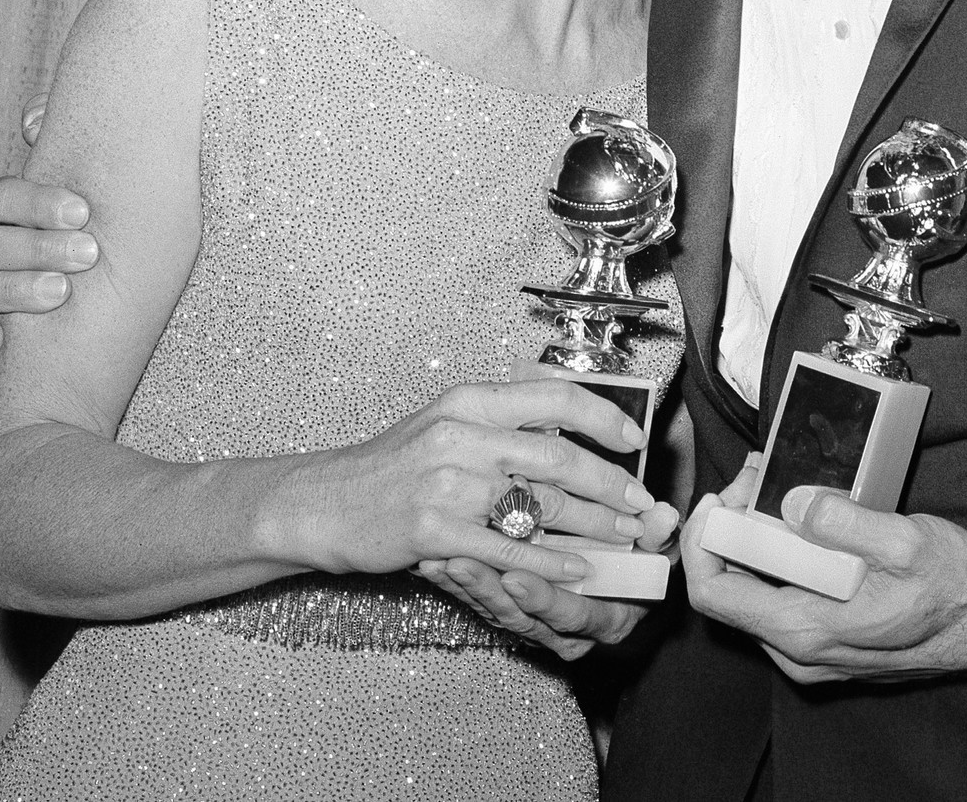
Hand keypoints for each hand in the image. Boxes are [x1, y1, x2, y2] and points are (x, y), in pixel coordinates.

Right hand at [0, 101, 99, 368]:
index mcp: (12, 213)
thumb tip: (36, 118)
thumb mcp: (108, 189)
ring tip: (62, 292)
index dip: (34, 202)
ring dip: (12, 291)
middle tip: (89, 254)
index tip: (83, 211)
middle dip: (36, 247)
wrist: (125, 303)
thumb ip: (75, 146)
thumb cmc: (112, 233)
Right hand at [275, 374, 681, 584]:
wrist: (325, 502)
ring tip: (623, 539)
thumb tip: (570, 420)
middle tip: (641, 505)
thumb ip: (502, 419)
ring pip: (540, 507)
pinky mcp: (434, 531)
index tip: (635, 439)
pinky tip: (577, 568)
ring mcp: (448, 484)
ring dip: (591, 526)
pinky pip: (508, 549)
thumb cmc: (394, 463)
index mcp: (472, 401)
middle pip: (558, 457)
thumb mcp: (446, 421)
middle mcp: (463, 435)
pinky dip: (550, 561)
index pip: (555, 398)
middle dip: (610, 483)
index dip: (604, 417)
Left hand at [416, 555, 653, 661]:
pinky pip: (480, 603)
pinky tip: (433, 561)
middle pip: (524, 618)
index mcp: (605, 618)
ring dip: (467, 584)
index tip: (517, 576)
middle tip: (462, 563)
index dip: (543, 599)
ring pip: (497, 611)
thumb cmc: (640, 565)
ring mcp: (537, 624)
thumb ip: (659, 536)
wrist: (626, 585)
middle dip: (490, 590)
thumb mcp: (657, 551)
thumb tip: (663, 516)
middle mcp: (567, 632)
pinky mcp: (512, 611)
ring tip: (440, 557)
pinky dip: (458, 583)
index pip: (572, 616)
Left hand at [681, 457, 966, 684]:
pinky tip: (797, 519)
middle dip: (730, 528)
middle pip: (729, 590)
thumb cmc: (952, 586)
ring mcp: (812, 651)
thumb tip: (794, 501)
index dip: (700, 543)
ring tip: (772, 487)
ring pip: (753, 593)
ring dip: (752, 538)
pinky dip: (775, 556)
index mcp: (806, 631)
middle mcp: (799, 651)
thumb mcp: (905, 543)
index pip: (714, 596)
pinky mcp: (827, 640)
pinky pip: (779, 598)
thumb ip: (846, 522)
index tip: (717, 498)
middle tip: (755, 477)